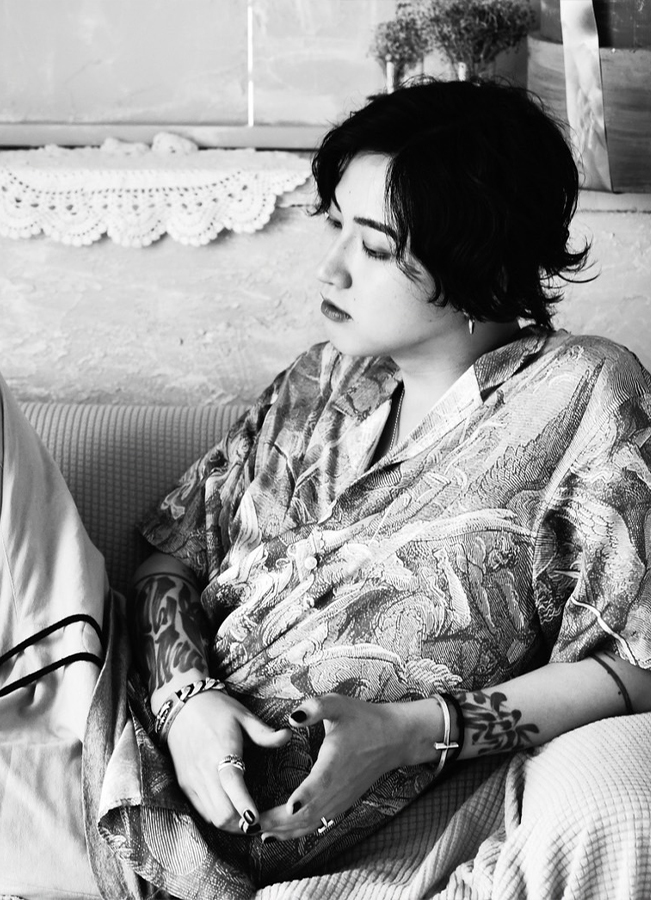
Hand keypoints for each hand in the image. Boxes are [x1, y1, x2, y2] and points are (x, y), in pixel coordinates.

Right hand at [166, 689, 291, 833]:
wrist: (181, 706)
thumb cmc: (216, 709)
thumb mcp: (243, 715)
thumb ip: (264, 732)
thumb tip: (288, 736)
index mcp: (221, 750)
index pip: (232, 784)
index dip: (245, 806)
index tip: (259, 819)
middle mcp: (203, 770)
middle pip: (222, 813)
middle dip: (242, 824)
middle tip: (263, 822)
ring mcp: (192, 780)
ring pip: (212, 817)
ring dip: (232, 824)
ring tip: (250, 821)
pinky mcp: (185, 785)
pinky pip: (203, 811)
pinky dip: (218, 817)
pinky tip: (233, 811)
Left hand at [258, 694, 430, 840]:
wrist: (393, 738)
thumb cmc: (363, 718)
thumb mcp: (339, 704)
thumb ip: (316, 707)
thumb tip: (293, 716)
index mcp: (335, 761)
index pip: (320, 782)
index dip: (305, 795)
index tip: (290, 805)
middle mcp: (338, 786)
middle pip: (308, 811)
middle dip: (279, 820)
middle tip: (249, 824)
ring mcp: (340, 799)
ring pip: (311, 822)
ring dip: (285, 830)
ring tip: (257, 833)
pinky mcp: (341, 803)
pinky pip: (317, 823)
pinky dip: (297, 831)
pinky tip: (278, 833)